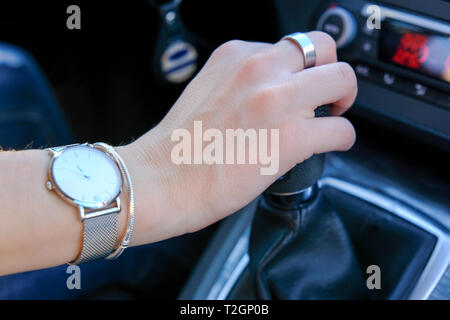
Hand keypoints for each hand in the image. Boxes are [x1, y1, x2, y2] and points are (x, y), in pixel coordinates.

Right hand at [118, 31, 356, 246]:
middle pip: (322, 49)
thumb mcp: (206, 92)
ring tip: (332, 118)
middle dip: (329, 73)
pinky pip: (342, 129)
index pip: (288, 47)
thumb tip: (268, 95)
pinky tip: (331, 146)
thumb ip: (239, 84)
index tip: (299, 86)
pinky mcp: (293, 136)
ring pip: (342, 79)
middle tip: (327, 96)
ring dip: (343, 100)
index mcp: (236, 55)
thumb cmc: (176, 148)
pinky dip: (342, 138)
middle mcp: (260, 69)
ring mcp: (279, 99)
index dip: (300, 69)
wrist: (160, 181)